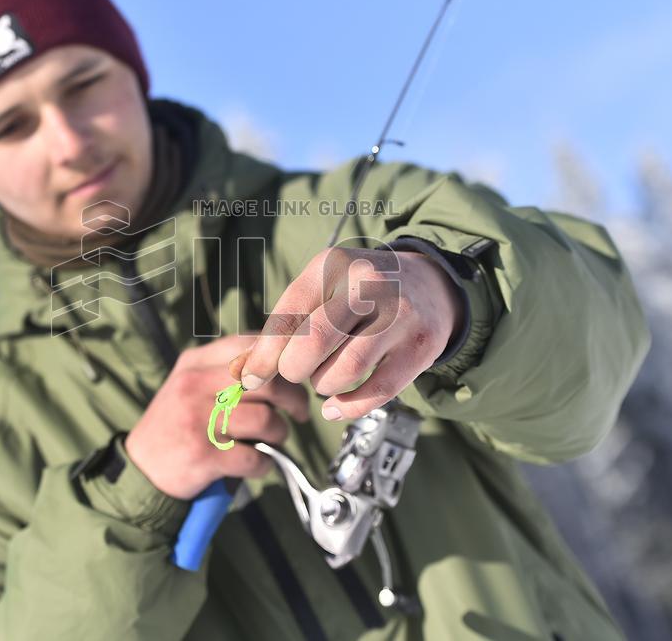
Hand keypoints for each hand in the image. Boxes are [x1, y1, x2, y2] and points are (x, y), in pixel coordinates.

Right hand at [125, 334, 309, 499]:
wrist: (140, 467)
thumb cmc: (177, 424)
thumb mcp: (192, 384)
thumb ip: (228, 370)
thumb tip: (283, 363)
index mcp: (195, 363)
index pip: (251, 345)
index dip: (283, 359)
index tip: (295, 375)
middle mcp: (195, 385)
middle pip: (266, 381)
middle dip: (294, 398)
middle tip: (299, 411)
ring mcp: (198, 420)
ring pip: (265, 420)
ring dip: (279, 434)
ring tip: (273, 439)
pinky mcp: (203, 455)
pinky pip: (254, 457)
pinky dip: (264, 464)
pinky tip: (258, 463)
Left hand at [232, 247, 463, 420]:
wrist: (430, 284)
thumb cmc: (360, 293)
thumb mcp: (321, 292)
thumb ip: (282, 329)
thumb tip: (241, 372)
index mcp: (334, 266)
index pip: (288, 314)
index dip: (265, 353)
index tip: (250, 378)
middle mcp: (369, 285)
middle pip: (314, 342)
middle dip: (294, 369)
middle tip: (295, 372)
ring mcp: (399, 316)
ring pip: (346, 369)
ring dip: (324, 385)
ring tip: (323, 379)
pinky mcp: (420, 347)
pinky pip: (378, 391)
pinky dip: (349, 406)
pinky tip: (335, 406)